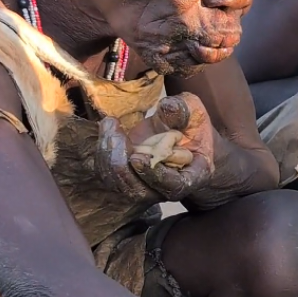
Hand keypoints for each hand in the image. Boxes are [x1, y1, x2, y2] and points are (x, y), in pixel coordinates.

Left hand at [96, 92, 215, 202]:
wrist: (182, 132)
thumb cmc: (192, 125)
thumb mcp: (193, 112)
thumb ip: (182, 110)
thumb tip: (168, 106)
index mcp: (192, 175)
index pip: (173, 186)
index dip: (154, 175)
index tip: (137, 158)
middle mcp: (166, 187)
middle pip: (139, 190)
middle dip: (122, 164)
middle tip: (116, 135)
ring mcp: (145, 184)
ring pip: (119, 183)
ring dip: (109, 155)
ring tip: (111, 125)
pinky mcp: (128, 175)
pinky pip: (109, 173)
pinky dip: (104, 150)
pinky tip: (109, 126)